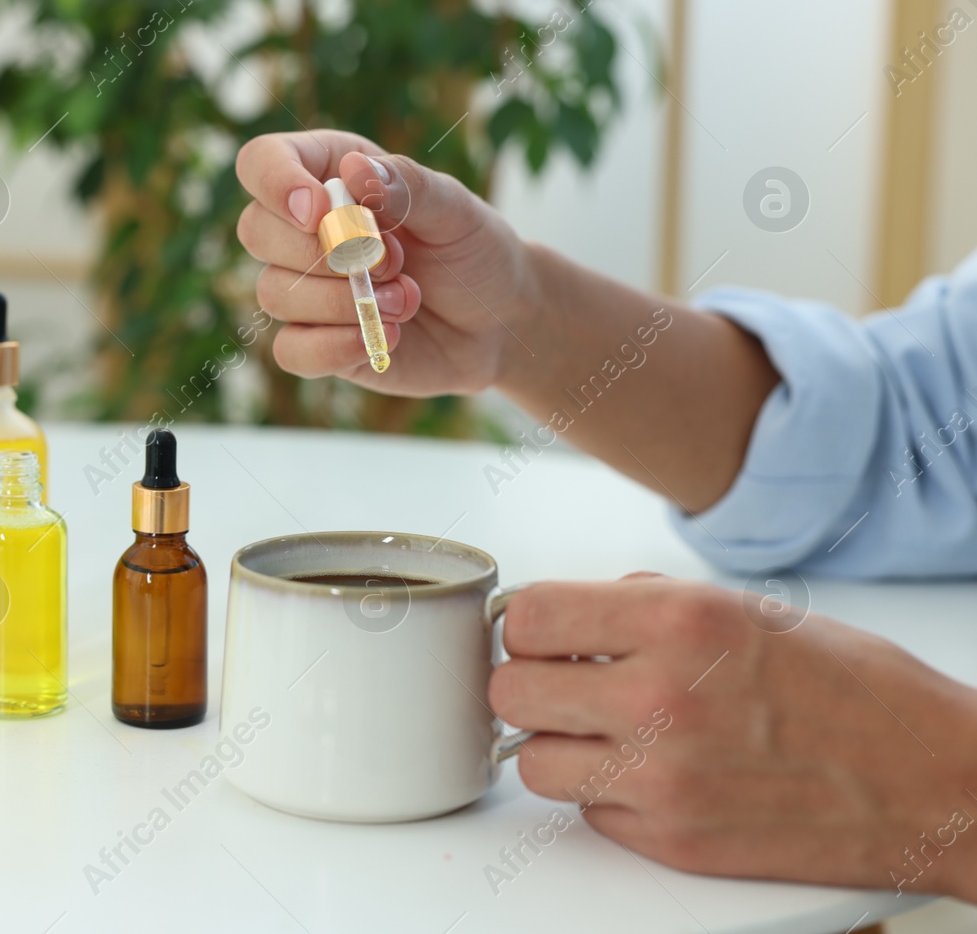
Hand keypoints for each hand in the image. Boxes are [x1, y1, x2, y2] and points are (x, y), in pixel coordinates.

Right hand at [234, 130, 536, 396]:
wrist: (497, 319)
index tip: (321, 210)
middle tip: (396, 260)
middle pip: (256, 230)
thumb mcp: (455, 209)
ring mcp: (303, 288)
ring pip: (274, 292)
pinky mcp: (314, 342)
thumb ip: (406, 185)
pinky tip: (383, 337)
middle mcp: (304, 230)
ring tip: (407, 300)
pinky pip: (290, 350)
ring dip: (344, 300)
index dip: (276, 183)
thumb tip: (353, 169)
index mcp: (327, 175)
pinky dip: (334, 347)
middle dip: (327, 252)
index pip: (261, 163)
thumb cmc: (472, 250)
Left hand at [490, 575, 976, 901]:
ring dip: (558, 744)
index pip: (528, 615)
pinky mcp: (674, 841)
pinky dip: (606, 794)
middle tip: (564, 682)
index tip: (543, 633)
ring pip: (532, 762)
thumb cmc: (855, 689)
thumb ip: (647, 603)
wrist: (937, 783)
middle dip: (532, 682)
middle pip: (511, 692)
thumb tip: (573, 611)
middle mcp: (661, 699)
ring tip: (604, 732)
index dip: (528, 624)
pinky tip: (653, 773)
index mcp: (679, 622)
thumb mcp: (747, 607)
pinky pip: (589, 812)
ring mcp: (664, 779)